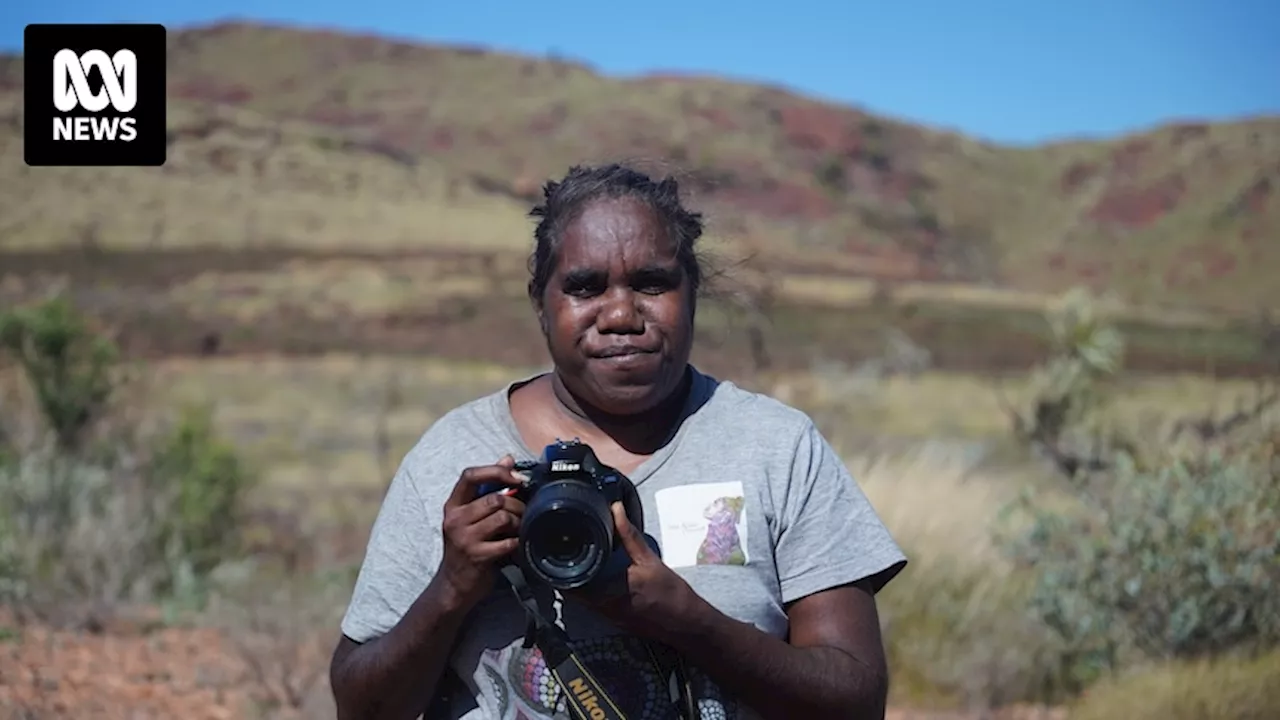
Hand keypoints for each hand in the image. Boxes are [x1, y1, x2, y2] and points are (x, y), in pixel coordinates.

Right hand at [436, 455, 526, 610]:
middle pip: (495, 499)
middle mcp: (455, 519)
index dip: (496, 471)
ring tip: (520, 529)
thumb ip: (488, 488)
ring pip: (503, 518)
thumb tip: (508, 458)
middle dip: (517, 504)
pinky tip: (517, 544)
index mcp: (453, 505)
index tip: (517, 477)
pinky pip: (507, 541)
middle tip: (525, 513)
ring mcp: (464, 539)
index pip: (470, 475)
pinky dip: (517, 541)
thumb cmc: (466, 546)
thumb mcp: (470, 516)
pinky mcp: (476, 556)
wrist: (453, 585)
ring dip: (519, 522)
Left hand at [568, 502, 706, 643]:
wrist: (686, 623)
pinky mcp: (615, 622)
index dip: (557, 570)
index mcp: (609, 590)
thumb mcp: (649, 559)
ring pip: (582, 601)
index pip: (572, 583)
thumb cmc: (670, 591)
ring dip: (577, 584)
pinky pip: (594, 607)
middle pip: (573, 592)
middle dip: (565, 574)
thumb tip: (616, 508)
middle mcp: (604, 607)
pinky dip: (589, 594)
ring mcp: (609, 618)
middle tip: (556, 555)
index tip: (549, 555)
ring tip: (570, 563)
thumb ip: (629, 535)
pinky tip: (592, 580)